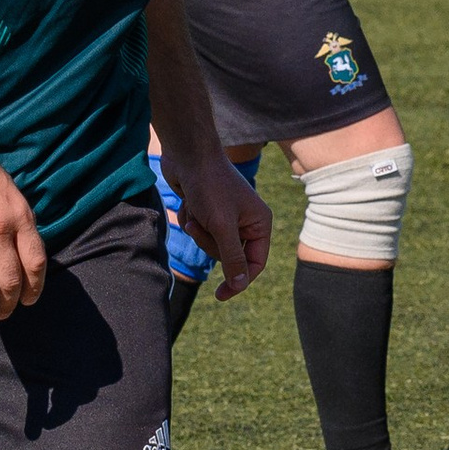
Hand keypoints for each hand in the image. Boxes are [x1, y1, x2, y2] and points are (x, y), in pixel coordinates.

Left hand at [166, 150, 272, 299]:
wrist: (188, 154)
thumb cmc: (209, 186)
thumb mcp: (222, 226)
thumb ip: (233, 257)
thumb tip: (240, 284)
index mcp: (260, 223)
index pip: (255, 262)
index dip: (239, 280)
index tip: (220, 295)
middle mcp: (247, 221)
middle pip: (229, 255)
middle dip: (209, 243)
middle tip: (199, 226)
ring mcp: (227, 216)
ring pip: (210, 243)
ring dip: (197, 230)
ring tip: (193, 209)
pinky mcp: (209, 210)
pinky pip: (199, 230)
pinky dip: (190, 219)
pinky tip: (188, 202)